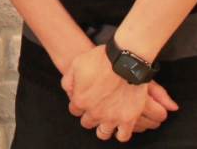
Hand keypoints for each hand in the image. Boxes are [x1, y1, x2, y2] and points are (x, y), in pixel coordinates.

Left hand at [62, 45, 176, 141]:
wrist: (125, 60)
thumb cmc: (101, 60)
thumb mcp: (76, 64)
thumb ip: (68, 80)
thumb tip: (69, 91)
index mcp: (81, 101)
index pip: (75, 110)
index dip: (79, 103)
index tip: (85, 98)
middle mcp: (95, 113)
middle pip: (87, 122)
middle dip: (89, 115)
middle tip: (96, 106)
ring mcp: (112, 118)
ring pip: (103, 133)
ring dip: (102, 127)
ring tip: (106, 119)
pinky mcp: (128, 119)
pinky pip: (123, 136)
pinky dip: (120, 133)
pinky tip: (119, 125)